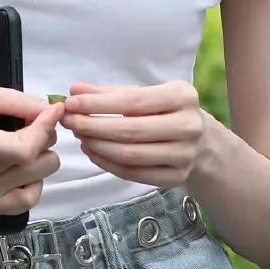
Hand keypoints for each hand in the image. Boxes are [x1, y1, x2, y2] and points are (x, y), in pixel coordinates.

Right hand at [0, 85, 61, 215]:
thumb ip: (19, 102)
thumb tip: (51, 111)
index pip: (25, 149)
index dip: (45, 129)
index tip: (51, 112)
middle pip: (38, 163)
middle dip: (44, 139)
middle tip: (30, 127)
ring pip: (40, 178)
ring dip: (40, 159)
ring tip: (22, 147)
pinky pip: (28, 201)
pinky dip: (33, 183)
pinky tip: (22, 169)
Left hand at [57, 80, 206, 188]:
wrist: (200, 141)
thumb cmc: (164, 112)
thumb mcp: (145, 94)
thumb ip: (110, 93)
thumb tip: (75, 91)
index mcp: (183, 97)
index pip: (132, 101)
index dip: (98, 104)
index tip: (71, 103)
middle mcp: (189, 126)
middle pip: (130, 130)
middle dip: (93, 126)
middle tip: (69, 122)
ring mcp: (185, 155)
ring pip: (130, 155)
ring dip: (97, 146)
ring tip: (79, 136)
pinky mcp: (176, 177)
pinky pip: (133, 173)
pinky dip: (107, 163)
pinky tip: (92, 152)